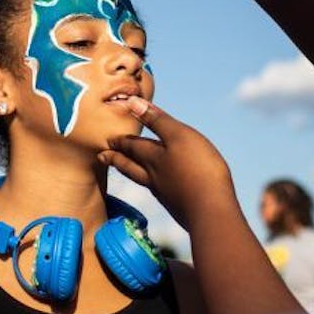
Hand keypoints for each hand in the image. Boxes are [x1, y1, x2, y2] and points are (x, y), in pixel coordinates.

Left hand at [98, 97, 238, 231]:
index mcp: (153, 158)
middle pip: (131, 165)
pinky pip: (159, 192)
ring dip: (130, 172)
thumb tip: (131, 102)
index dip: (120, 142)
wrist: (211, 211)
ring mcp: (166, 194)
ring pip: (142, 180)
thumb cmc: (197, 168)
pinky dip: (151, 186)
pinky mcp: (178, 206)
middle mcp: (154, 177)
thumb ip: (157, 120)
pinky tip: (158, 188)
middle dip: (117, 159)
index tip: (107, 141)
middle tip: (102, 156)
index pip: (132, 147)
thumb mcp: (178, 136)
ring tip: (122, 170)